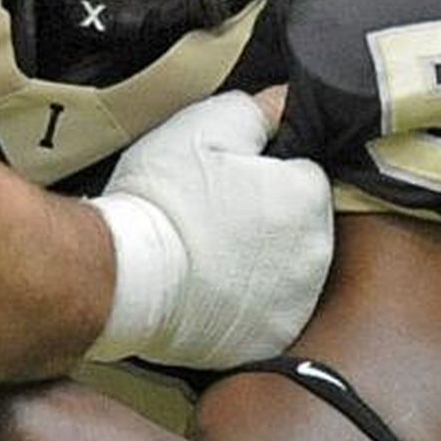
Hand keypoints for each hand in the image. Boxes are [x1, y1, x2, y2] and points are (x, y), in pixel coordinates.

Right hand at [86, 92, 334, 368]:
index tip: (229, 183)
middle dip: (268, 220)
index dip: (264, 174)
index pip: (303, 174)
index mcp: (309, 194)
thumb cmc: (163, 199)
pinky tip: (212, 292)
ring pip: (287, 272)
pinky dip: (248, 307)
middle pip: (300, 226)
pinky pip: (268, 315)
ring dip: (261, 265)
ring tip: (209, 257)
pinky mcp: (271, 339)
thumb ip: (260, 109)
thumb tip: (287, 101)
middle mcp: (317, 252)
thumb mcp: (206, 125)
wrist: (122, 275)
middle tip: (214, 219)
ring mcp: (297, 302)